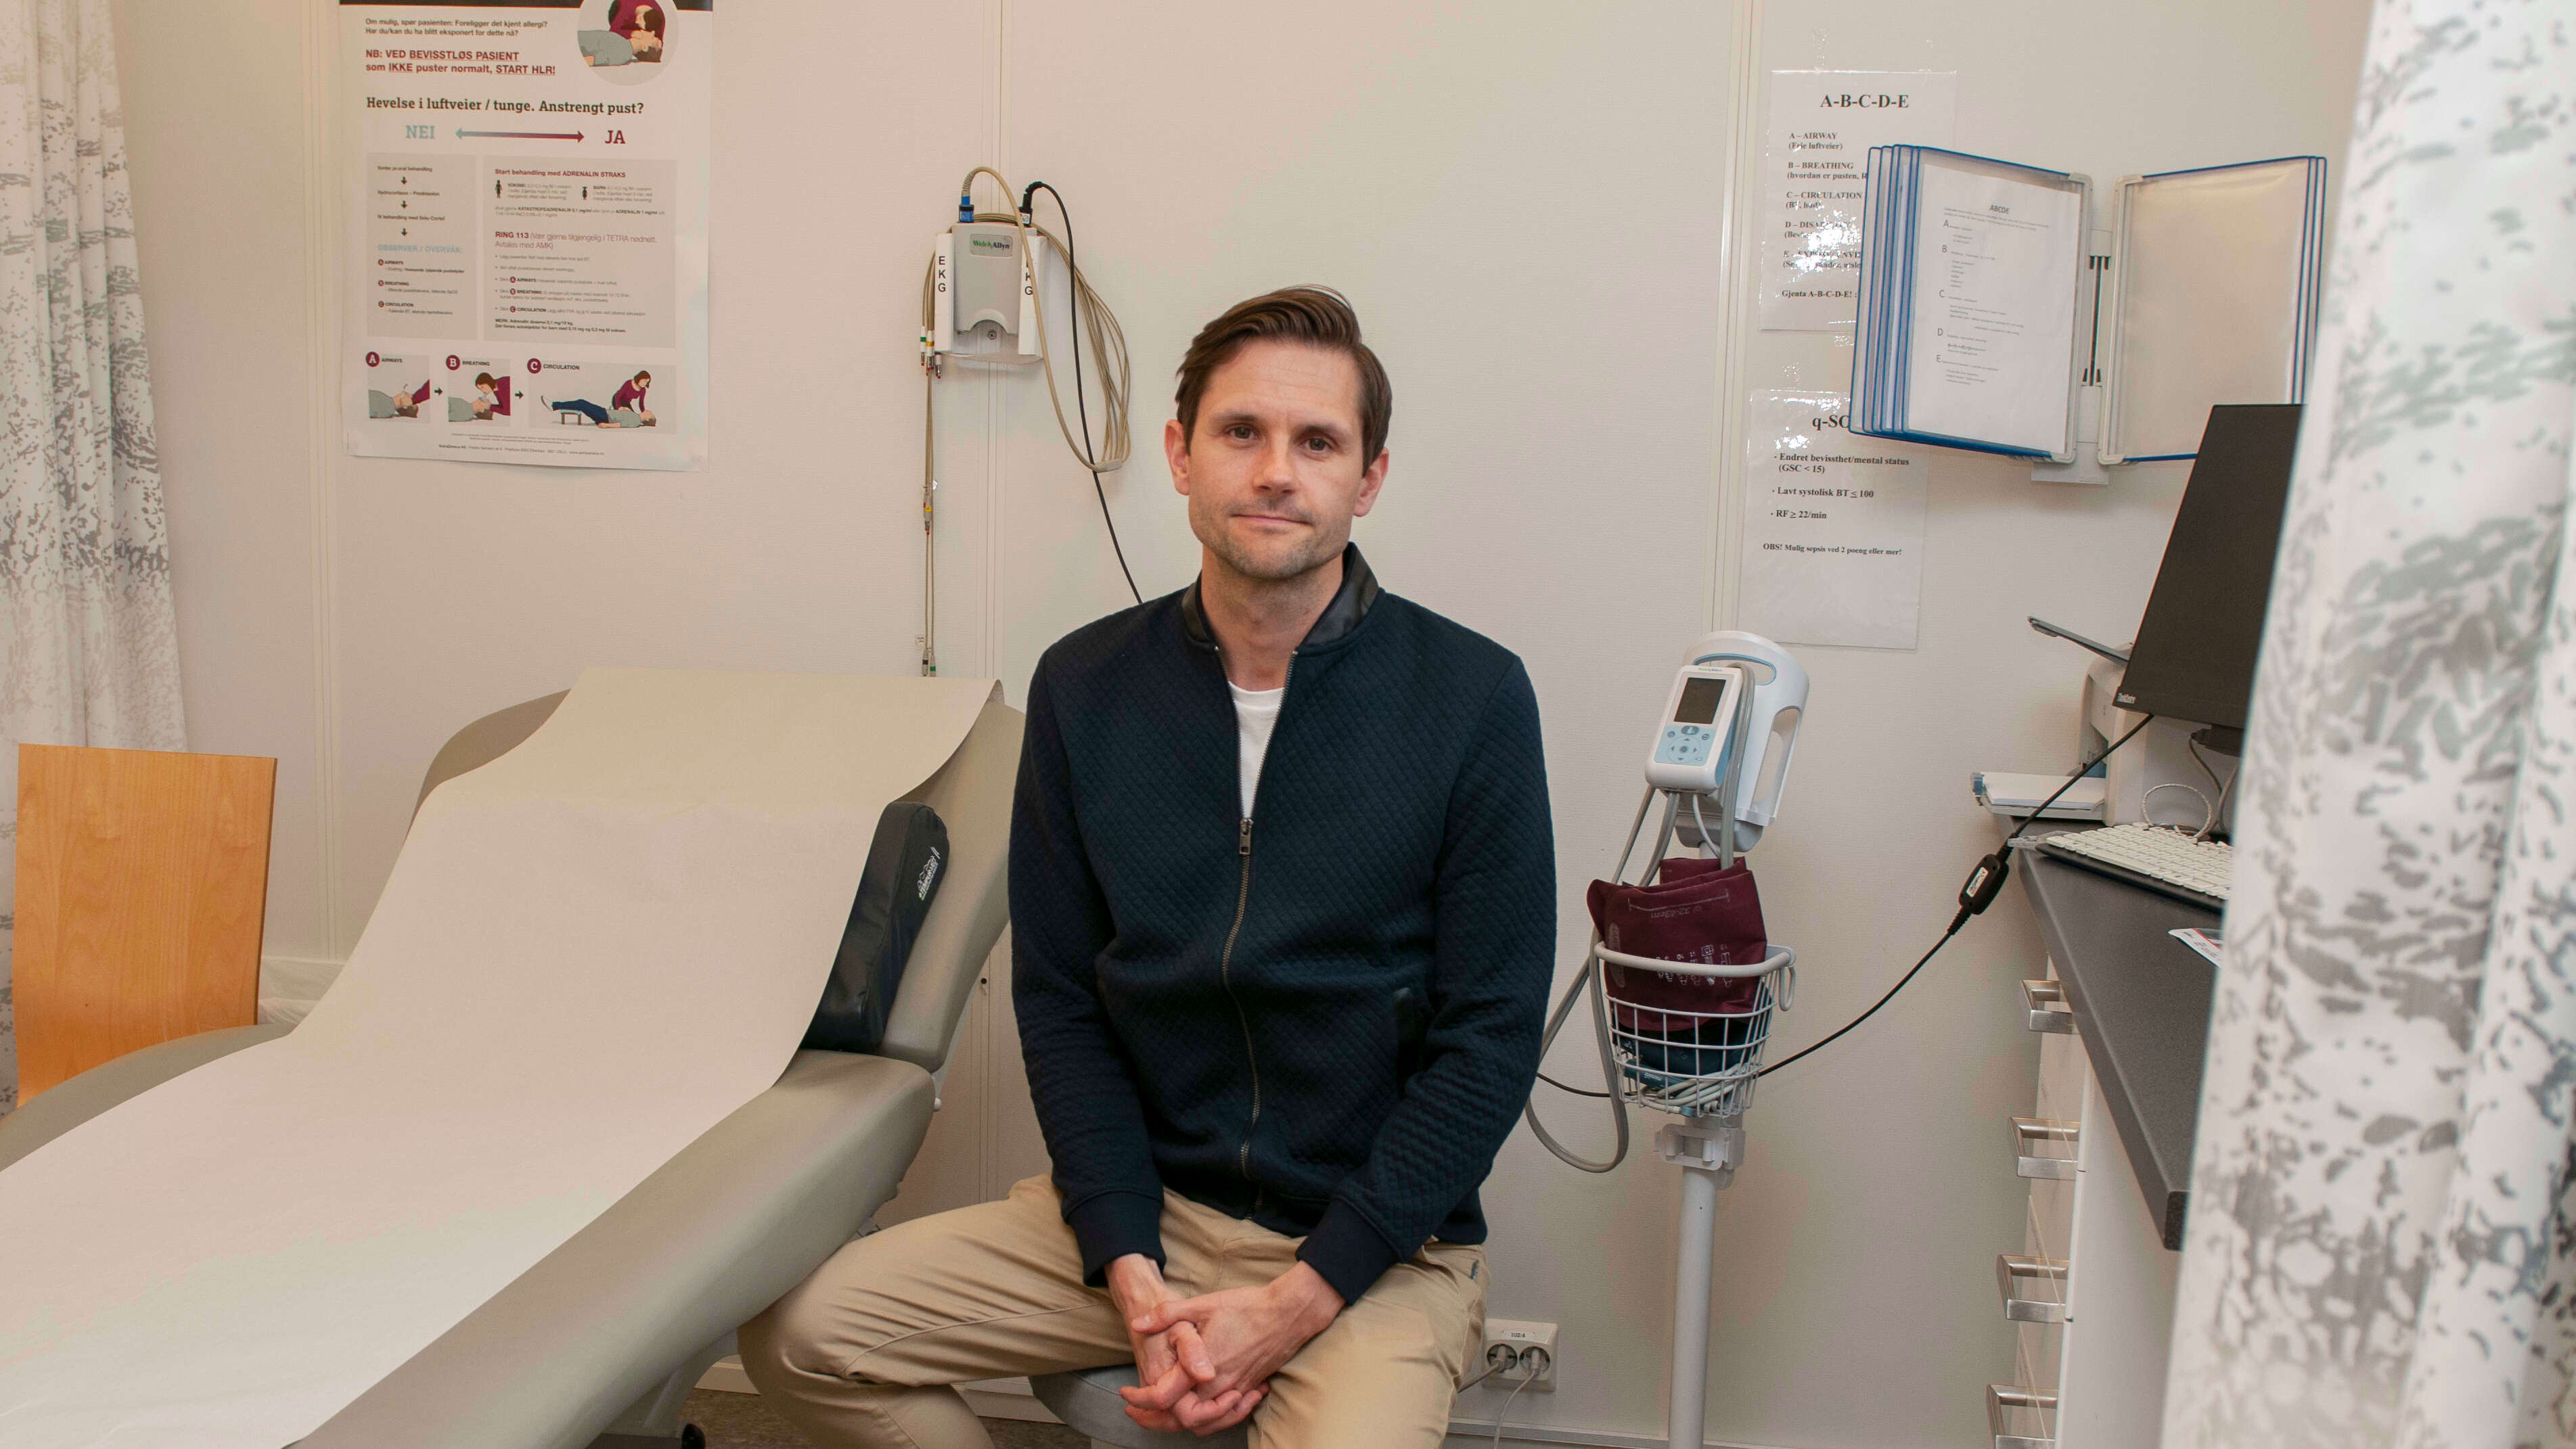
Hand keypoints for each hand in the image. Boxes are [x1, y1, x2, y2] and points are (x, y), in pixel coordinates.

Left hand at [1121, 1262, 1343, 1433]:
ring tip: (1165, 1411)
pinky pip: (1225, 1415)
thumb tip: (1138, 1323)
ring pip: (1206, 1423)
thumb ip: (1167, 1315)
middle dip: (1157, 1418)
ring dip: (1184, 1420)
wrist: (1289, 1313)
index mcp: (1202, 1369)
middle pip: (1183, 1419)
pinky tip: (1203, 1401)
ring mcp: (1237, 1391)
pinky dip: (1210, 1415)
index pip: (1164, 1399)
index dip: (1140, 1400)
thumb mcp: (1202, 1304)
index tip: (1127, 1393)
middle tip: (1137, 1410)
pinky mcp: (1250, 1389)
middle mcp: (1219, 1387)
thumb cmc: (1246, 1307)